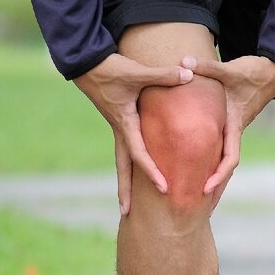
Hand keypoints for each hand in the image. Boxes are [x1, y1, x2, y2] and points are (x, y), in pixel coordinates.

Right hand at [74, 53, 193, 215]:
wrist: (85, 60)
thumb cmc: (109, 68)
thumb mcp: (137, 72)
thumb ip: (164, 75)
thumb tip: (189, 75)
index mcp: (125, 125)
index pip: (140, 155)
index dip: (152, 172)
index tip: (164, 189)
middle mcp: (120, 130)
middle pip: (123, 167)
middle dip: (125, 191)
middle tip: (126, 214)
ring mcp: (118, 126)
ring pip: (122, 159)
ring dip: (126, 180)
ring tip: (127, 202)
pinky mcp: (119, 120)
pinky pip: (127, 147)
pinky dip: (131, 162)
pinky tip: (139, 170)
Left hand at [180, 55, 274, 193]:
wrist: (272, 70)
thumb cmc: (254, 73)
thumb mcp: (230, 70)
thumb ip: (206, 68)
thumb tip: (184, 63)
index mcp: (235, 124)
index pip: (230, 158)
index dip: (218, 176)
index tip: (205, 189)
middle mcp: (234, 131)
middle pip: (225, 166)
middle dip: (216, 187)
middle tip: (202, 208)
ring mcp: (233, 128)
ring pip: (222, 158)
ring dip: (213, 176)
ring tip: (199, 195)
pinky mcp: (230, 123)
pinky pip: (219, 146)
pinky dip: (211, 159)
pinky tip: (198, 164)